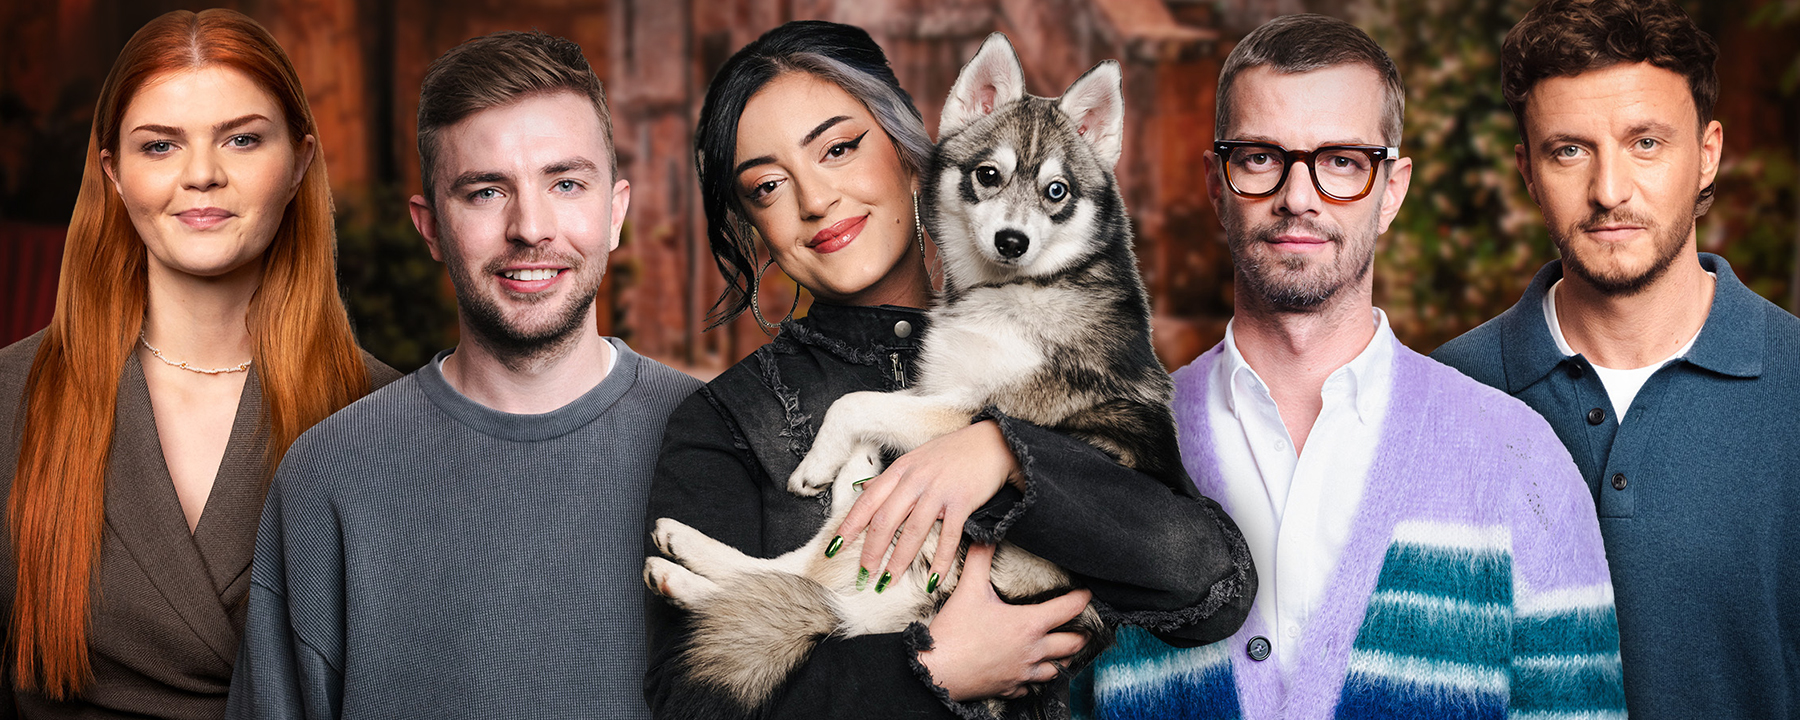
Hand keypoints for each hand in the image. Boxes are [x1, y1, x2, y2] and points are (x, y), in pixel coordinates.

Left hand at [835, 420, 1020, 587]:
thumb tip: (864, 489)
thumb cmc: (954, 452)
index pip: (867, 502)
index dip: (849, 526)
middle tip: (864, 574)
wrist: (993, 442)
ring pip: (912, 531)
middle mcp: (915, 479)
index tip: (835, 548)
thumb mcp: (916, 458)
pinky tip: (933, 578)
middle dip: (871, 551)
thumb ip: (891, 478)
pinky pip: (948, 536)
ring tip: (889, 580)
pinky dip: (940, 560)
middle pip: (885, 520)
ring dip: (899, 560)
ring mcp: (939, 491)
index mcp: (901, 470)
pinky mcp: (962, 501)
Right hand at [916, 543, 1090, 700]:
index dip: (1081, 600)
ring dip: (1065, 659)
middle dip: (1082, 634)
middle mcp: (1032, 650)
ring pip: (1057, 669)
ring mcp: (1022, 673)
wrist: (937, 671)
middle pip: (1071, 644)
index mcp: (1029, 625)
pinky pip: (1031, 687)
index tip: (1087, 595)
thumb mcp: (969, 590)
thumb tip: (986, 535)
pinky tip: (1033, 675)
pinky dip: (1036, 680)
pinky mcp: (1009, 689)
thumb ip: (980, 559)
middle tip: (1086, 628)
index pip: (1068, 609)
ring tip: (1067, 652)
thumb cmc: (955, 633)